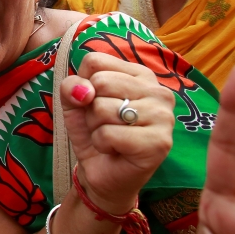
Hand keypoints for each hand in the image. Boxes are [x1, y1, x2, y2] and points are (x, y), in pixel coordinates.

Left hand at [60, 53, 175, 215]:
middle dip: (90, 108)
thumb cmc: (94, 132)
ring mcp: (163, 116)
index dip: (84, 84)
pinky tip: (115, 150)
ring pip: (102, 108)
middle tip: (104, 124)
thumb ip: (72, 86)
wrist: (102, 173)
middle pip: (99, 82)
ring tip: (110, 137)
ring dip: (96, 127)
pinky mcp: (159, 143)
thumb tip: (84, 91)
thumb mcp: (74, 103)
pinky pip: (108, 133)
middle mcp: (158, 90)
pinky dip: (102, 143)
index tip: (95, 102)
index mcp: (140, 74)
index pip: (95, 60)